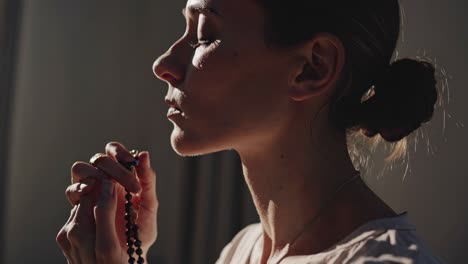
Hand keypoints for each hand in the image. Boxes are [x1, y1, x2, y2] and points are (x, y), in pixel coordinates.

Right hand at [56, 142, 157, 262]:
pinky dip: (79, 189)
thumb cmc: (141, 231)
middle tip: (127, 184)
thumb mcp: (149, 206)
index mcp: (122, 176)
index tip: (130, 161)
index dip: (119, 150)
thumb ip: (148, 180)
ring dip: (91, 173)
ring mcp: (90, 191)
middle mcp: (104, 180)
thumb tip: (144, 154)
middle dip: (111, 166)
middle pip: (98, 159)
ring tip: (104, 186)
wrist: (127, 257)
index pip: (114, 151)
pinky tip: (90, 194)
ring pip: (81, 169)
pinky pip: (73, 191)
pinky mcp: (80, 206)